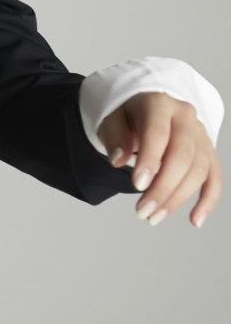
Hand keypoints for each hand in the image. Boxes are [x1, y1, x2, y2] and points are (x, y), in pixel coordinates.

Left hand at [98, 91, 221, 227]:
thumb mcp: (110, 118)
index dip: (150, 160)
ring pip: (199, 169)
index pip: (157, 132)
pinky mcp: (207, 150)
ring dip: (178, 198)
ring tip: (154, 217)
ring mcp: (199, 134)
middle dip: (163, 188)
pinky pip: (214, 177)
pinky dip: (207, 200)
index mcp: (158, 103)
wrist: (144, 105)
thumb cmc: (125, 114)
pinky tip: (195, 220)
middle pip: (182, 155)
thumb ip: (114, 136)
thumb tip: (118, 159)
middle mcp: (184, 116)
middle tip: (142, 212)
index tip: (137, 185)